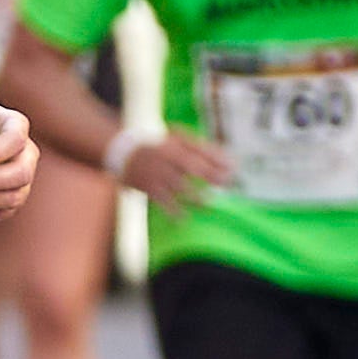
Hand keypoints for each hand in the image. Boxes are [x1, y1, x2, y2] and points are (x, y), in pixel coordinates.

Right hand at [116, 130, 232, 210]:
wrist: (123, 152)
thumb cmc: (158, 147)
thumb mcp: (176, 139)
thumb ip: (200, 148)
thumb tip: (229, 160)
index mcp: (178, 142)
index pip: (202, 149)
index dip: (219, 159)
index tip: (235, 168)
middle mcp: (169, 155)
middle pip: (193, 166)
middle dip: (211, 175)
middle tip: (226, 184)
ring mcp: (159, 171)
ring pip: (179, 185)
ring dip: (194, 196)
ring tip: (208, 204)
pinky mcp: (149, 185)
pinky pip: (162, 199)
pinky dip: (172, 210)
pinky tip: (182, 219)